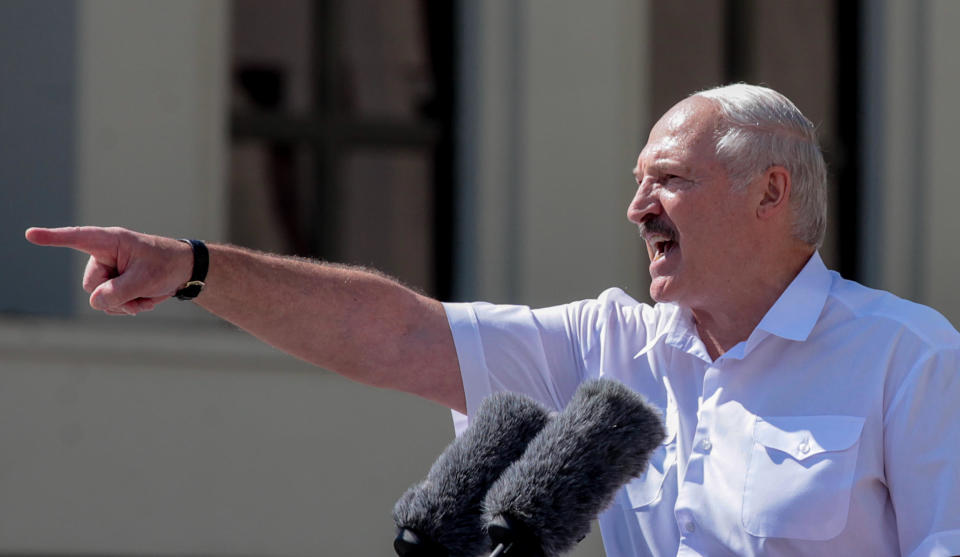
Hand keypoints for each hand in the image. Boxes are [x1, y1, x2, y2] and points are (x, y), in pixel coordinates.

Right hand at [25, 226, 193, 315]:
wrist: (182, 272)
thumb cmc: (166, 265)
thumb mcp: (146, 280)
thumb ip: (119, 292)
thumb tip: (95, 302)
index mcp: (111, 241)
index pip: (78, 238)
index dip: (53, 238)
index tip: (31, 234)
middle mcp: (103, 255)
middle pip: (92, 285)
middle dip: (116, 295)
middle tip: (142, 291)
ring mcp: (106, 271)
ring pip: (99, 299)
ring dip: (124, 304)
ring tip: (146, 294)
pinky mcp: (111, 285)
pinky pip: (108, 305)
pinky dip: (127, 307)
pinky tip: (143, 300)